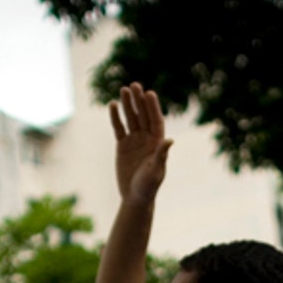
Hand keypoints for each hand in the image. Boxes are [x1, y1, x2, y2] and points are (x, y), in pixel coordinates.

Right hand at [111, 83, 173, 201]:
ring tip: (124, 90)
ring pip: (131, 118)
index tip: (149, 93)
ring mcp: (134, 140)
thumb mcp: (155, 171)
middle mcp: (147, 138)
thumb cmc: (148, 186)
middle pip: (143, 115)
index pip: (156, 120)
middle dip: (139, 101)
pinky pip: (119, 128)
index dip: (153, 107)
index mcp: (157, 143)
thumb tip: (169, 140)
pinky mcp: (122, 145)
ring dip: (128, 105)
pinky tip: (113, 105)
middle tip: (135, 85)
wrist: (135, 197)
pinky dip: (116, 117)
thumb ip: (161, 155)